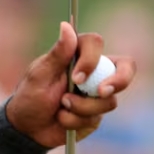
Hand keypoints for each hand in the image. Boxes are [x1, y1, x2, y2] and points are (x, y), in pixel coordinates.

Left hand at [6, 22, 135, 148]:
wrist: (27, 128)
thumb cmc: (29, 97)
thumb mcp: (39, 75)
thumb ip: (57, 53)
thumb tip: (66, 25)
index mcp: (76, 56)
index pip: (95, 44)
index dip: (91, 60)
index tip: (76, 78)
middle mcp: (93, 72)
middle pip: (126, 67)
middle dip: (119, 80)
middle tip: (101, 92)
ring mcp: (97, 93)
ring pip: (108, 100)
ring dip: (80, 108)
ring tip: (60, 107)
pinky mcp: (97, 113)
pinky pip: (96, 118)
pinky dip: (74, 120)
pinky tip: (61, 119)